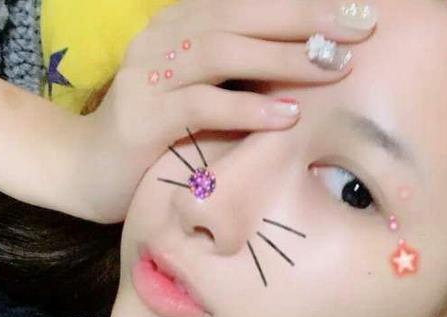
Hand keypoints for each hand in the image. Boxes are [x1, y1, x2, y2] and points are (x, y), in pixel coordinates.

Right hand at [75, 0, 377, 223]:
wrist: (87, 170)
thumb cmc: (155, 136)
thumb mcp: (200, 96)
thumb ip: (237, 76)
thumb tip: (307, 67)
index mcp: (178, 26)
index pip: (245, 3)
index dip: (300, 5)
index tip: (356, 13)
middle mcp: (161, 39)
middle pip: (238, 15)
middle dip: (304, 19)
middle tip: (360, 27)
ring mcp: (147, 76)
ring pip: (220, 51)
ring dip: (282, 57)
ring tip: (332, 66)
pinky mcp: (141, 117)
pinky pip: (199, 105)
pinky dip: (245, 107)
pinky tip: (287, 113)